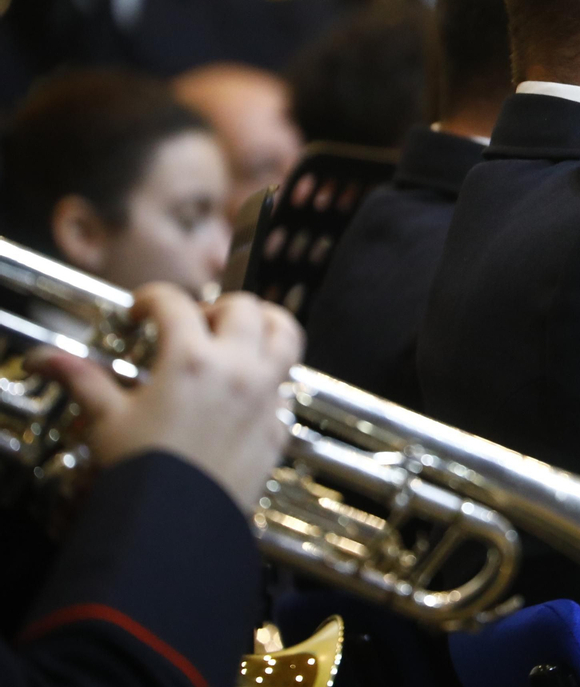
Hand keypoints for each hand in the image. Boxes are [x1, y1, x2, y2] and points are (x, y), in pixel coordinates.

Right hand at [30, 285, 301, 512]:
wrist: (177, 524)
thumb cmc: (141, 472)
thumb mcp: (108, 420)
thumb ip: (86, 381)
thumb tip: (49, 359)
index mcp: (191, 359)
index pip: (176, 303)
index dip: (153, 298)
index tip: (142, 310)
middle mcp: (237, 369)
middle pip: (244, 307)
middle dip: (216, 306)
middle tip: (195, 323)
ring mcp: (265, 395)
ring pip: (287, 336)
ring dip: (266, 325)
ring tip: (242, 333)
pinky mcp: (279, 424)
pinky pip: (287, 386)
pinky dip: (273, 377)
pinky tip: (248, 388)